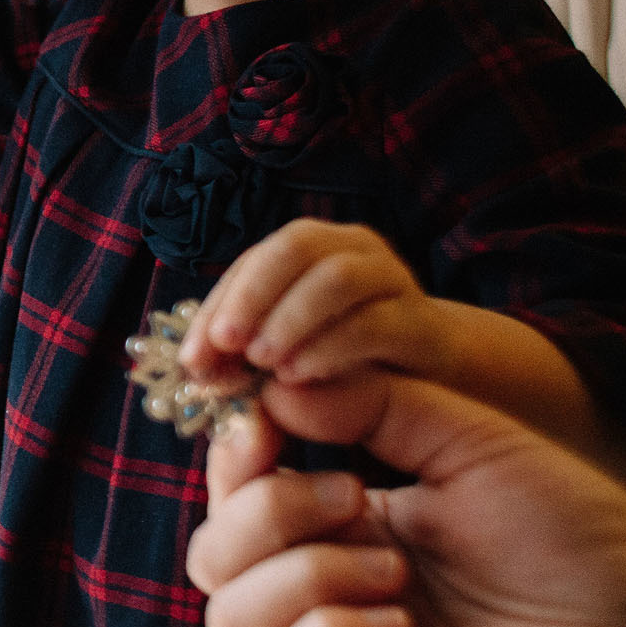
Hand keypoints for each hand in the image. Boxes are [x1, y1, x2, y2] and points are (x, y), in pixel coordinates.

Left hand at [182, 218, 442, 388]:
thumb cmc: (344, 361)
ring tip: (261, 362)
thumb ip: (245, 352)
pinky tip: (299, 376)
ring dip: (290, 318)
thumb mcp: (287, 351)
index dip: (218, 304)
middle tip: (226, 344)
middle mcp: (352, 248)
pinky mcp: (419, 320)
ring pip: (336, 277)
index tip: (192, 357)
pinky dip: (329, 348)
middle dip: (251, 295)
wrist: (432, 379)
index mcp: (311, 248)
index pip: (254, 260)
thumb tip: (196, 368)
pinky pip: (372, 322)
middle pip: (294, 247)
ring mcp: (390, 278)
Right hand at [184, 374, 625, 626]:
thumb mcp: (468, 440)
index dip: (232, 453)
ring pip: (231, 617)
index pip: (235, 490)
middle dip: (266, 512)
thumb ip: (372, 404)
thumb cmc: (571, 535)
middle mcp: (324, 590)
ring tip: (394, 572)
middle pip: (212, 554)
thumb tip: (275, 388)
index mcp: (342, 523)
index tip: (266, 421)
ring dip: (301, 578)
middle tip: (357, 498)